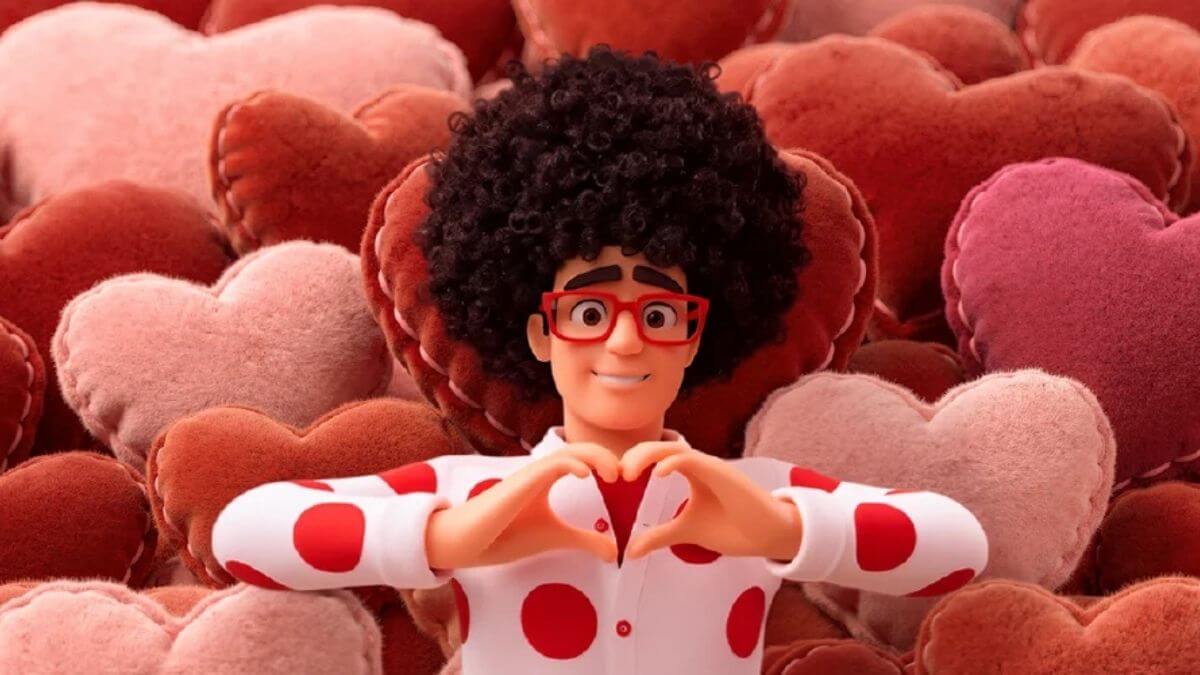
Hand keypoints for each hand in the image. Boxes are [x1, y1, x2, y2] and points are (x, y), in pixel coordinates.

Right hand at [425, 443, 619, 568]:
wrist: (468, 541)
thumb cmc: (506, 534)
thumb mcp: (555, 537)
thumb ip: (584, 540)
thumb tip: (614, 552)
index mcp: (548, 477)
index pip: (581, 456)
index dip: (605, 460)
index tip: (624, 479)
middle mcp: (541, 470)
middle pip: (579, 448)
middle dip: (605, 454)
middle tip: (625, 474)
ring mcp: (530, 474)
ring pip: (567, 451)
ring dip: (595, 456)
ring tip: (613, 473)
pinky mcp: (521, 482)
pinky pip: (550, 464)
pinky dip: (572, 464)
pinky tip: (587, 476)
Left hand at [621, 440, 803, 560]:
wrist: (768, 534)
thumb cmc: (733, 527)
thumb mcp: (687, 531)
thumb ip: (660, 536)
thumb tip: (631, 551)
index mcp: (690, 470)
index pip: (656, 455)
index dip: (634, 461)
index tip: (616, 479)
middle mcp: (698, 463)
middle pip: (659, 446)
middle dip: (634, 455)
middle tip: (616, 474)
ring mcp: (710, 465)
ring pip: (673, 447)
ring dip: (647, 455)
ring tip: (629, 472)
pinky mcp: (721, 472)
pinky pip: (692, 458)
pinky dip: (673, 461)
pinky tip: (658, 473)